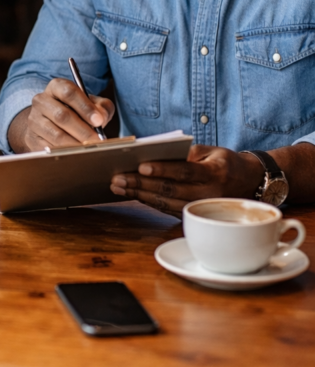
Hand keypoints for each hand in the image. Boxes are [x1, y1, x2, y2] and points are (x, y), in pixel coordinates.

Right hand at [9, 78, 113, 152]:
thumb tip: (101, 117)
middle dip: (83, 130)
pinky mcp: (32, 138)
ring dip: (75, 144)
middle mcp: (41, 100)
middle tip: (97, 140)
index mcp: (56, 87)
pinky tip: (76, 154)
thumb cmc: (75, 111)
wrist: (50, 122)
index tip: (99, 121)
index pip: (69, 92)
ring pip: (56, 135)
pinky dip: (65, 153)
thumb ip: (101, 107)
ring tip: (89, 149)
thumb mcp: (91, 104)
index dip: (85, 107)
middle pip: (62, 115)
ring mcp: (35, 120)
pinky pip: (50, 148)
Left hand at [109, 144, 264, 216]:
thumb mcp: (211, 151)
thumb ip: (187, 154)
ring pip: (165, 203)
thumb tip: (156, 156)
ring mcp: (201, 208)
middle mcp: (208, 194)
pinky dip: (148, 202)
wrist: (249, 183)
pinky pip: (167, 209)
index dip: (162, 170)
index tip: (140, 166)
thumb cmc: (225, 162)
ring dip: (139, 195)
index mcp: (214, 174)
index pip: (184, 172)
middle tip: (117, 178)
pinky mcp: (194, 215)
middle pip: (170, 190)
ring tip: (118, 187)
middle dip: (140, 184)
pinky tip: (132, 194)